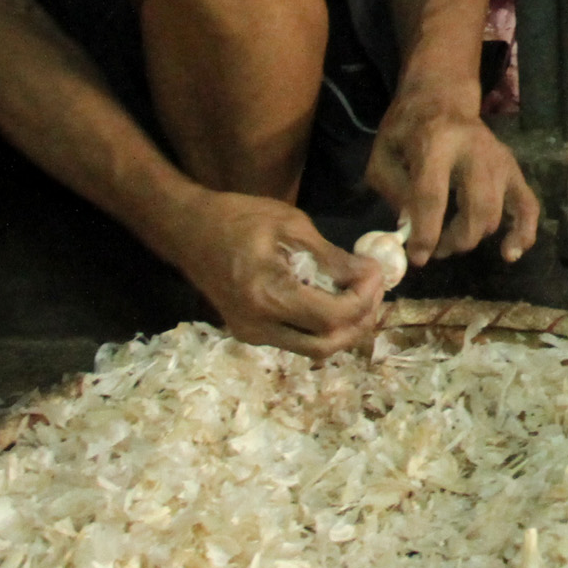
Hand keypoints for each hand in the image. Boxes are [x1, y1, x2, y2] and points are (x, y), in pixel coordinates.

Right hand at [162, 188, 389, 356]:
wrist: (189, 231)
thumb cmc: (239, 218)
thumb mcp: (291, 227)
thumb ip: (331, 258)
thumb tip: (369, 274)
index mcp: (267, 295)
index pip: (331, 317)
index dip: (363, 299)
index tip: (377, 272)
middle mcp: (257, 326)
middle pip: (324, 345)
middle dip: (359, 322)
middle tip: (376, 290)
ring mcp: (251, 334)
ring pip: (311, 349)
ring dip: (343, 329)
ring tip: (361, 295)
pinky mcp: (249, 333)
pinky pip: (296, 340)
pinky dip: (322, 327)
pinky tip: (335, 300)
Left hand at [367, 79, 542, 266]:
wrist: (442, 97)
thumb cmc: (408, 128)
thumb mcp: (382, 152)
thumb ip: (392, 190)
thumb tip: (411, 228)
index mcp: (436, 141)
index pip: (433, 195)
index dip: (425, 232)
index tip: (417, 257)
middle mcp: (475, 149)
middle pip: (476, 208)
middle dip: (454, 240)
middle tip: (434, 249)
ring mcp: (499, 158)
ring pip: (496, 213)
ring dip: (472, 238)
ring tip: (451, 241)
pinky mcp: (513, 168)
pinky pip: (528, 205)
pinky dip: (524, 233)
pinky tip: (509, 253)